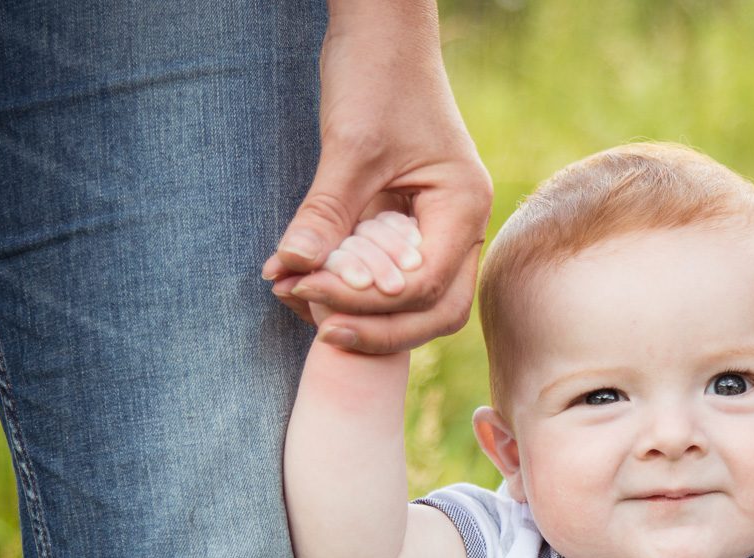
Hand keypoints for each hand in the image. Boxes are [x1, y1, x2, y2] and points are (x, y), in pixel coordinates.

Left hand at [263, 15, 491, 353]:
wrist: (382, 32)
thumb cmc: (378, 76)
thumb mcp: (349, 147)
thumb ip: (325, 214)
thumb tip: (290, 272)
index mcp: (463, 207)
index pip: (425, 287)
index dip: (368, 302)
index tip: (306, 289)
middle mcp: (460, 226)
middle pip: (433, 311)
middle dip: (378, 329)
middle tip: (317, 327)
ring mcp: (438, 227)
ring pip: (414, 301)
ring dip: (363, 313)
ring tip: (300, 299)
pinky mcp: (408, 224)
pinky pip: (389, 274)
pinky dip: (353, 286)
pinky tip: (307, 278)